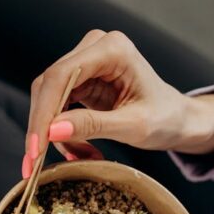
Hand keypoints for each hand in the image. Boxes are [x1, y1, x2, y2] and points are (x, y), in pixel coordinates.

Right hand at [23, 29, 213, 166]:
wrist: (178, 120)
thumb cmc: (166, 118)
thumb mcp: (133, 127)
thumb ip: (92, 126)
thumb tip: (51, 131)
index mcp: (112, 49)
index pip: (61, 76)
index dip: (43, 113)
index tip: (36, 148)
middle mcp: (94, 49)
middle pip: (48, 87)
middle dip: (42, 128)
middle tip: (37, 164)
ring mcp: (85, 64)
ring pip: (47, 100)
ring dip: (54, 134)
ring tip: (77, 156)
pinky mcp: (80, 81)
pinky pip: (56, 108)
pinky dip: (62, 134)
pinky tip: (78, 150)